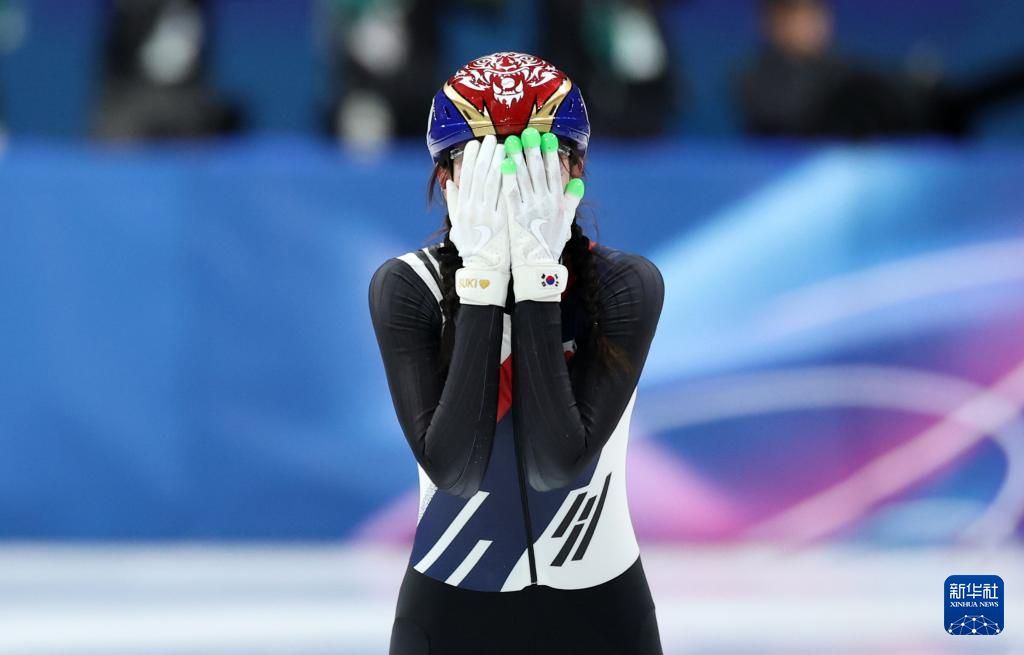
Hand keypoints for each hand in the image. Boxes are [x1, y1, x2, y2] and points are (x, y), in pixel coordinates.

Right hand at [446, 134, 510, 305]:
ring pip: (493, 183)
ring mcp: (488, 216)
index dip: (472, 159)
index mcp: (463, 209)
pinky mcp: (502, 222)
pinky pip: (506, 197)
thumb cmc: (473, 248)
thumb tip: (451, 183)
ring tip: (503, 146)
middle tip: (491, 138)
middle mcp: (473, 210)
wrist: (485, 271)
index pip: (467, 178)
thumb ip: (454, 203)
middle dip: (485, 155)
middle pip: (480, 176)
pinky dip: (509, 181)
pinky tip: (514, 167)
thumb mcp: (458, 226)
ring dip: (497, 162)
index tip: (476, 143)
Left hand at [500, 128, 584, 302]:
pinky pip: (510, 192)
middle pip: (538, 171)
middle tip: (527, 132)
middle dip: (532, 150)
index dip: (549, 154)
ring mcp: (529, 208)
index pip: (553, 173)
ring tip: (512, 141)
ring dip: (518, 158)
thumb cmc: (550, 244)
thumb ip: (572, 200)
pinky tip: (503, 163)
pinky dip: (508, 177)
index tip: (546, 138)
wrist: (537, 266)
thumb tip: (578, 181)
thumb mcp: (566, 221)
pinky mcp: (515, 216)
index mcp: (557, 202)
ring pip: (523, 178)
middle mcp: (545, 203)